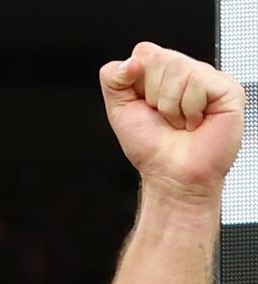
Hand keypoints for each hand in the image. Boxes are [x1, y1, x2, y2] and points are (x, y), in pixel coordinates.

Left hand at [99, 42, 245, 200]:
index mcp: (161, 73)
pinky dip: (189, 109)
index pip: (144, 52)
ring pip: (178, 69)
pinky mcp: (228, 89)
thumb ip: (113, 79)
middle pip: (159, 58)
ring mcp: (208, 78)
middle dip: (153, 96)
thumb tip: (130, 62)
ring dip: (171, 106)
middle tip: (165, 117)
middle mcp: (186, 72)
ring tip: (181, 121)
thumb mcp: (119, 110)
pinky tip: (197, 122)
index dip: (137, 80)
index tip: (144, 105)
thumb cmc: (152, 147)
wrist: (172, 174)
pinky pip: (198, 82)